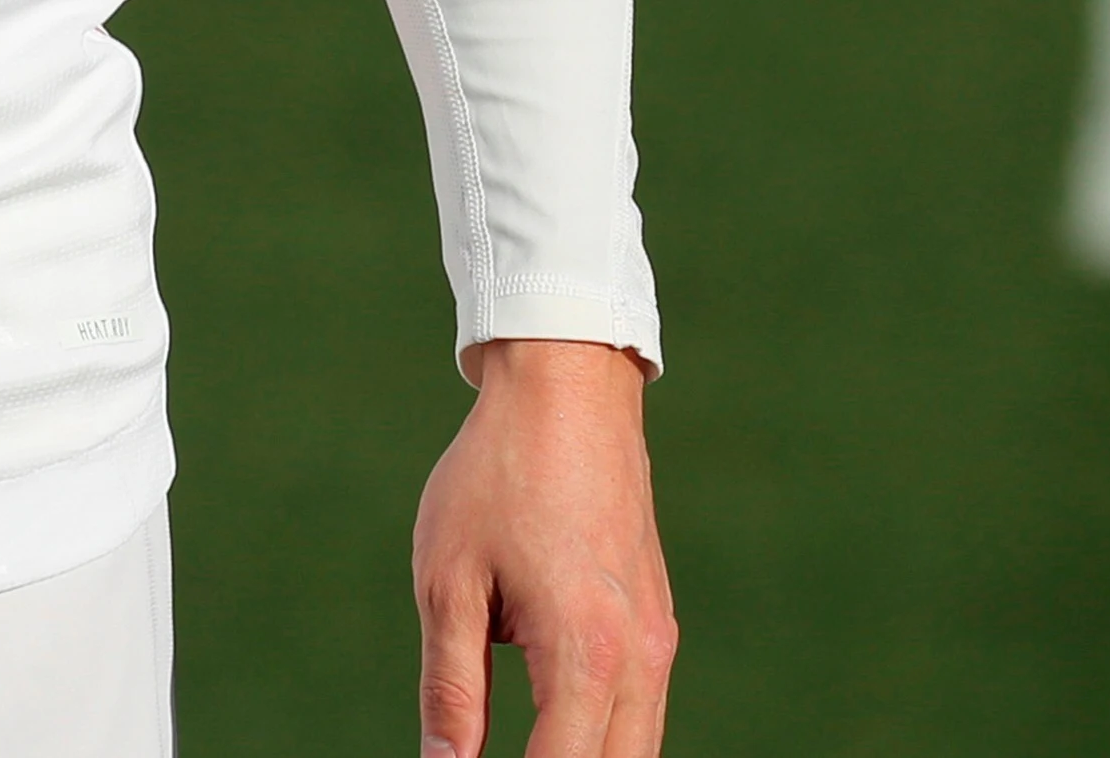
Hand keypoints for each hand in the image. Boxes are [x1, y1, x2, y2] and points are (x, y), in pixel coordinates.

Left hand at [411, 339, 674, 757]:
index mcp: (584, 653)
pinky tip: (555, 737)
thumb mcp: (449, 582)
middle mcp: (640, 657)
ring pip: (637, 752)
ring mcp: (659, 642)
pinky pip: (641, 713)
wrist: (569, 389)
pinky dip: (604, 739)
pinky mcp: (659, 623)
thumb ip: (451, 690)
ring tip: (529, 745)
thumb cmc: (498, 476)